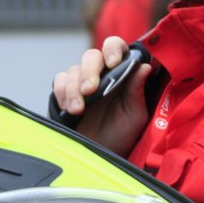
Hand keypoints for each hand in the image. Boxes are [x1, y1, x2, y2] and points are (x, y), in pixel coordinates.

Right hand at [51, 37, 151, 155]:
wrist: (101, 156)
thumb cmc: (122, 136)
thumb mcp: (135, 116)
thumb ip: (137, 91)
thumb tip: (144, 66)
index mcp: (121, 73)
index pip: (115, 47)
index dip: (113, 49)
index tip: (113, 62)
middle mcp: (101, 73)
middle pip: (91, 56)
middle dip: (89, 71)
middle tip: (90, 91)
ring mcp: (82, 82)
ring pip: (73, 70)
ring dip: (73, 89)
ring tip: (77, 110)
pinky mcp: (66, 93)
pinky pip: (59, 82)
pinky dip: (61, 93)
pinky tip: (68, 109)